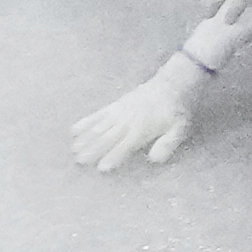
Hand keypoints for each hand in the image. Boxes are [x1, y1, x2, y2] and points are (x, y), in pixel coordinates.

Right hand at [70, 54, 200, 172]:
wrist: (172, 82)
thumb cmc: (177, 109)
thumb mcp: (179, 128)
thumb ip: (167, 144)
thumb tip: (154, 159)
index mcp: (141, 130)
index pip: (124, 147)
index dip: (113, 157)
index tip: (101, 168)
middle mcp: (127, 122)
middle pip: (107, 138)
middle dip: (92, 150)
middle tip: (79, 161)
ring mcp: (119, 112)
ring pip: (99, 127)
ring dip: (85, 139)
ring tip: (73, 149)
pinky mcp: (116, 105)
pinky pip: (98, 115)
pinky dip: (86, 122)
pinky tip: (74, 130)